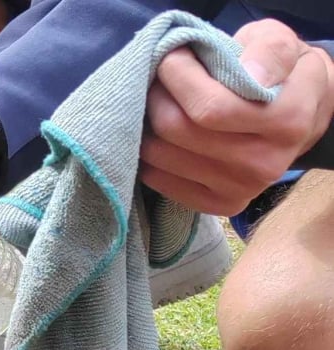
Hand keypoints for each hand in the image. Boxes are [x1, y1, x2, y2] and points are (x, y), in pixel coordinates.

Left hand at [142, 19, 333, 215]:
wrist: (301, 118)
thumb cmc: (281, 74)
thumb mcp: (284, 45)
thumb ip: (269, 51)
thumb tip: (250, 74)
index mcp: (287, 120)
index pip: (210, 107)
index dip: (180, 77)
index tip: (174, 56)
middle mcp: (265, 163)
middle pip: (178, 130)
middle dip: (158, 97)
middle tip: (159, 79)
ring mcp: (242, 190)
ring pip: (161, 157)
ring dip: (147, 125)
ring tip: (160, 104)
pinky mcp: (220, 206)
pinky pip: (160, 182)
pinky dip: (150, 155)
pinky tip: (162, 136)